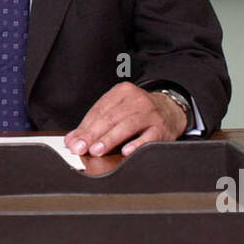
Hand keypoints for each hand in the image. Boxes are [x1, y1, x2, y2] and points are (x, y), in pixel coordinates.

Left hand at [64, 82, 186, 157]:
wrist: (170, 110)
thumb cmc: (138, 112)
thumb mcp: (117, 110)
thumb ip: (94, 123)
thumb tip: (72, 140)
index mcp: (122, 92)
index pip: (99, 110)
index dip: (84, 127)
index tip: (73, 142)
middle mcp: (137, 100)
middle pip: (111, 117)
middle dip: (93, 134)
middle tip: (80, 148)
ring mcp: (150, 113)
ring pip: (127, 126)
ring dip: (109, 139)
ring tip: (96, 150)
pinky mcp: (161, 128)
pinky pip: (148, 138)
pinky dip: (136, 145)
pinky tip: (125, 152)